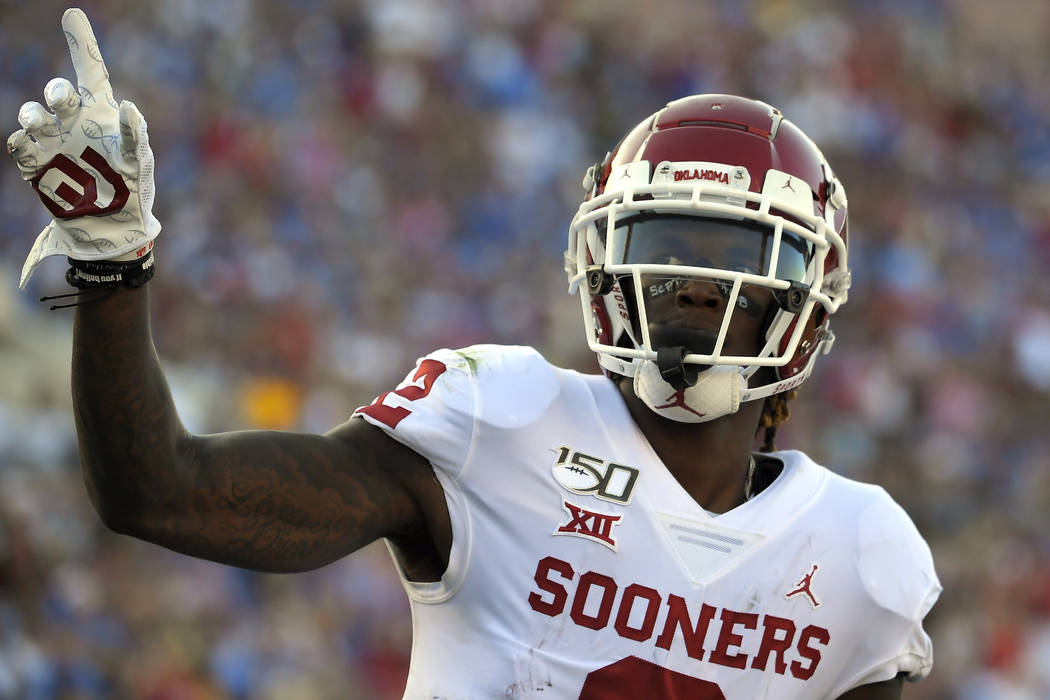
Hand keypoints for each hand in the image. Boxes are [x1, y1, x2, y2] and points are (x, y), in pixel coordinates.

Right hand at [8, 8, 159, 288]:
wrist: (114, 227)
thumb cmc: (133, 190)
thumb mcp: (140, 163)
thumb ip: (137, 135)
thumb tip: (131, 108)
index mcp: (102, 114)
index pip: (90, 72)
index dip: (81, 44)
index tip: (73, 16)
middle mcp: (74, 123)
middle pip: (57, 94)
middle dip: (57, 93)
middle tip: (65, 101)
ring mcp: (53, 143)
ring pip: (32, 115)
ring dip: (35, 116)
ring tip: (45, 127)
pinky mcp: (36, 166)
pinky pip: (20, 145)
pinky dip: (23, 143)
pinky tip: (33, 147)